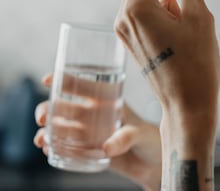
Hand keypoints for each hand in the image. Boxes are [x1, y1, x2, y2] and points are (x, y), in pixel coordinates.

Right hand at [34, 74, 161, 190]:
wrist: (153, 163)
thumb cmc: (150, 139)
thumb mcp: (140, 133)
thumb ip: (125, 138)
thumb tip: (106, 148)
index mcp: (108, 102)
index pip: (85, 86)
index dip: (66, 80)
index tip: (48, 80)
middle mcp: (95, 115)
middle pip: (65, 107)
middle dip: (49, 109)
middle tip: (42, 117)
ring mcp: (89, 133)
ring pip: (61, 127)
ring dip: (47, 130)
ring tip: (42, 139)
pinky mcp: (88, 151)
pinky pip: (65, 147)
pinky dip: (53, 147)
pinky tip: (47, 150)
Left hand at [114, 0, 219, 117]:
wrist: (187, 104)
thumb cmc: (197, 63)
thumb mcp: (199, 17)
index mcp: (137, 8)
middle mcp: (123, 17)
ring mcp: (124, 29)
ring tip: (190, 7)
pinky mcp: (130, 39)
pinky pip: (142, 10)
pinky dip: (161, 6)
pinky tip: (179, 24)